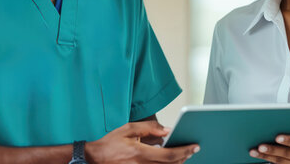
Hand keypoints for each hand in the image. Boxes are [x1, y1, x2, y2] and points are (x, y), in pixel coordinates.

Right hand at [85, 121, 199, 163]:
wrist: (95, 158)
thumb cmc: (110, 144)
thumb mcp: (129, 129)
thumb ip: (149, 128)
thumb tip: (166, 130)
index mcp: (140, 152)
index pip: (169, 154)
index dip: (184, 151)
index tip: (194, 146)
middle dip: (184, 156)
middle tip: (192, 149)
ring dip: (177, 162)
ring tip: (183, 153)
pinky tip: (170, 160)